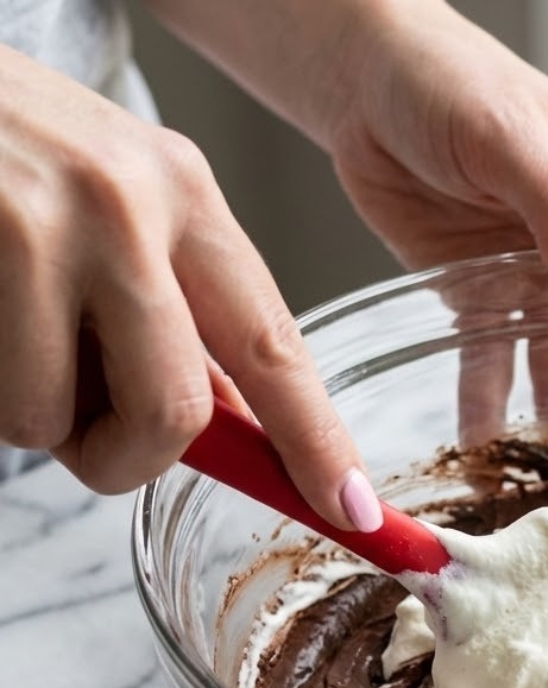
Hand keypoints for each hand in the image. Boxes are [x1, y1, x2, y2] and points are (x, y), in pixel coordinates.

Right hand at [0, 45, 380, 530]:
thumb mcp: (118, 211)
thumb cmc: (9, 158)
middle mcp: (131, 205)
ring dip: (37, 420)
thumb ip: (177, 317)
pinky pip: (3, 400)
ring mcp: (47, 224)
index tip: (353, 510)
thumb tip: (235, 430)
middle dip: (133, 459)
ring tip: (10, 343)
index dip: (316, 443)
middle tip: (95, 440)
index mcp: (187, 196)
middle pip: (176, 412)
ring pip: (61, 421)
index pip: (276, 348)